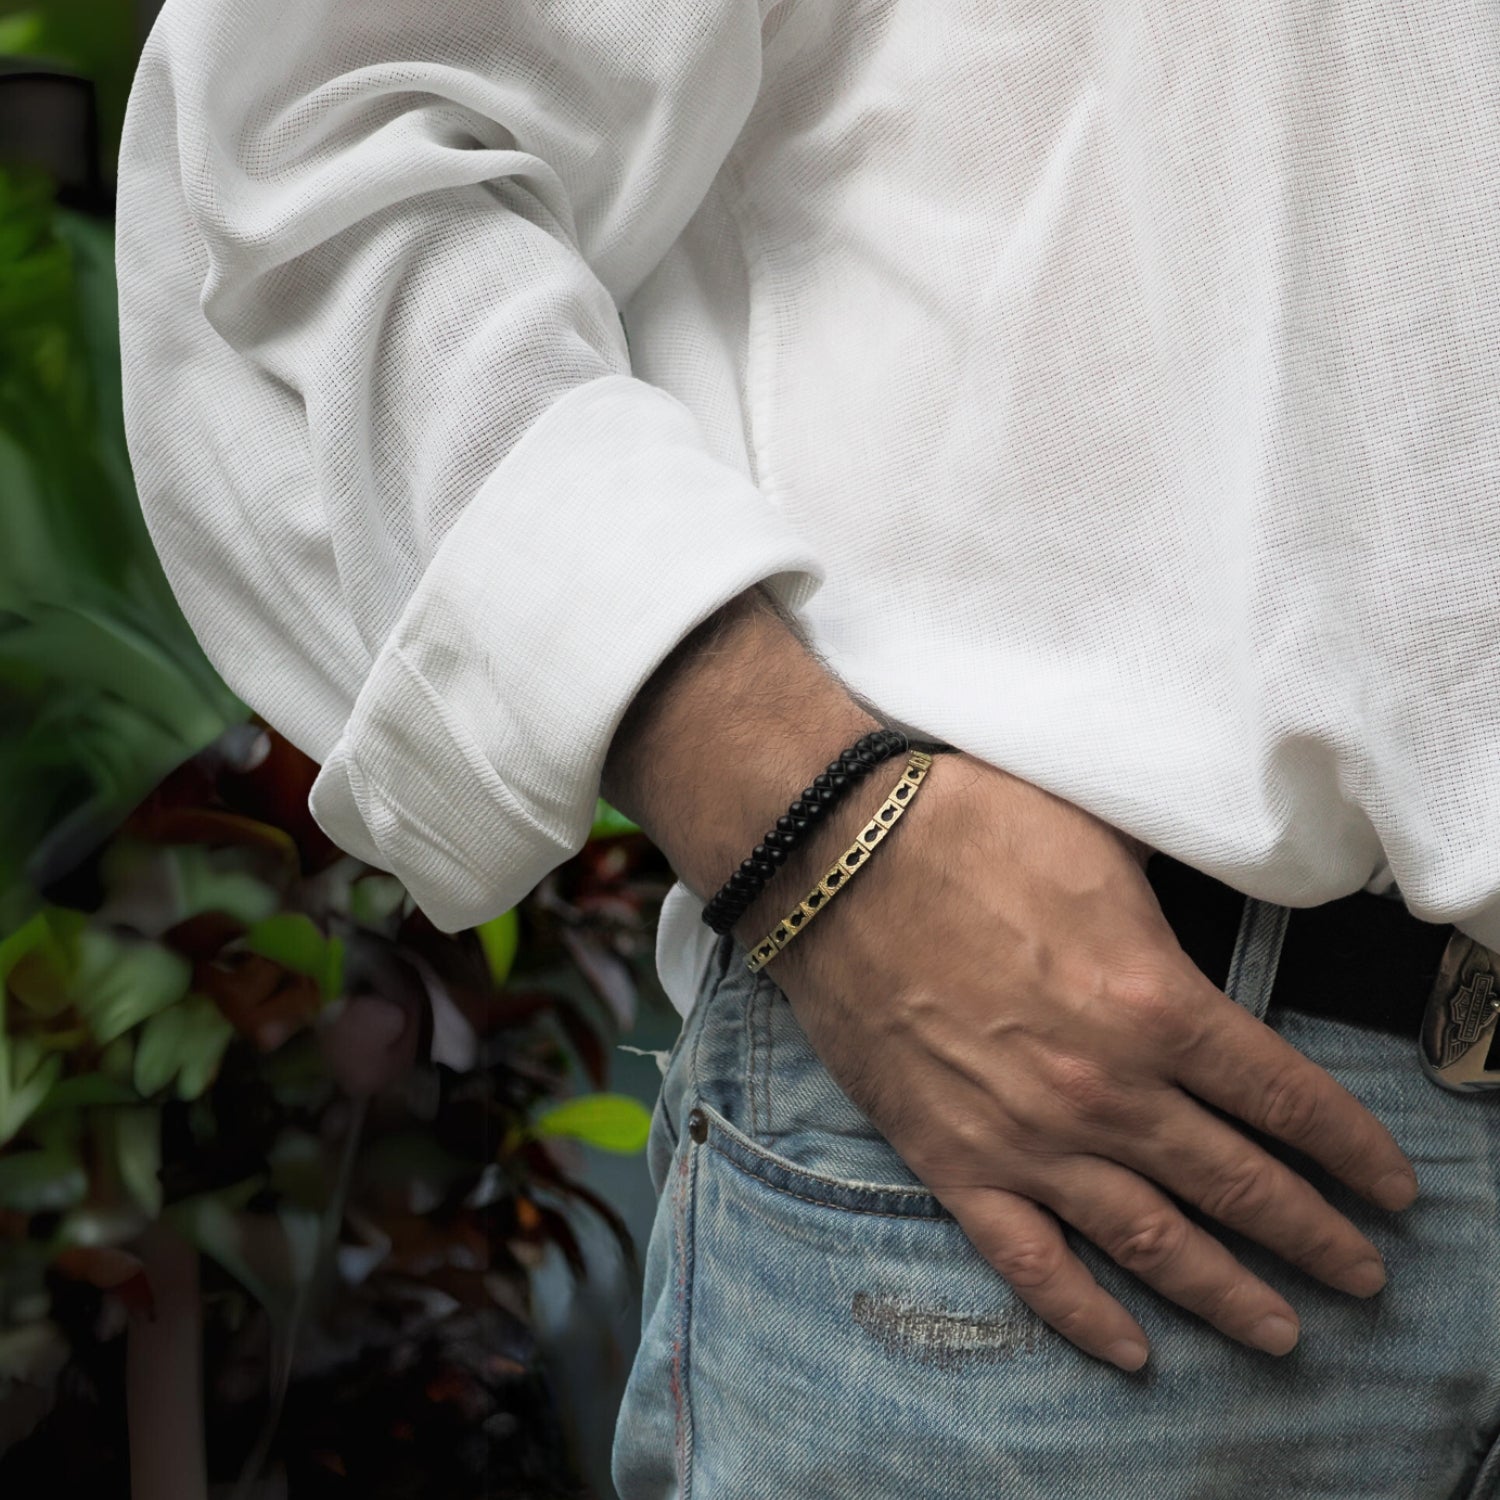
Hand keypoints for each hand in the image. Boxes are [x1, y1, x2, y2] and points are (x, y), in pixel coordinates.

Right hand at [753, 751, 1418, 1371]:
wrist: (836, 859)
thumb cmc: (971, 831)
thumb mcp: (1105, 842)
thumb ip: (1177, 895)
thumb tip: (1235, 885)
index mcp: (1154, 1005)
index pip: (1287, 1098)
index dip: (1352, 1149)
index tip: (1394, 1189)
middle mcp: (1106, 1092)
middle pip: (1237, 1183)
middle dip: (1313, 1233)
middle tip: (1363, 1274)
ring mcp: (1027, 1138)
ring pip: (1151, 1240)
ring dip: (1226, 1293)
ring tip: (1281, 1330)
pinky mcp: (951, 1160)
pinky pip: (1029, 1259)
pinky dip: (1083, 1313)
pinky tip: (1131, 1349)